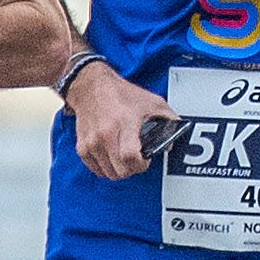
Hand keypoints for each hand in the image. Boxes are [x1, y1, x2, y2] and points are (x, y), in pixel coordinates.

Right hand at [67, 58, 172, 178]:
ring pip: (108, 172)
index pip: (131, 157)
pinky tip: (112, 157)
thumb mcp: (151, 101)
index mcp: (125, 123)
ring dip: (119, 170)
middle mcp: (106, 135)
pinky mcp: (83, 146)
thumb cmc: (120, 94)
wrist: (91, 87)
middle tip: (136, 160)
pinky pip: (95, 169)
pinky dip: (105, 167)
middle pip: (120, 170)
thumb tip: (176, 135)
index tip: (145, 160)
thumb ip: (168, 118)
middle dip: (132, 169)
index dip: (141, 165)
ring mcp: (93, 142)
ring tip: (124, 158)